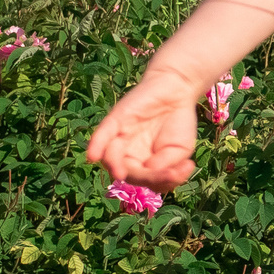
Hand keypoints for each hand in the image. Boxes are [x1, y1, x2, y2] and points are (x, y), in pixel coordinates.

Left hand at [85, 66, 202, 191]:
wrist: (177, 92)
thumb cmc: (179, 124)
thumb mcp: (180, 150)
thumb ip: (166, 164)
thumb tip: (150, 170)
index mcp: (143, 166)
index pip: (146, 181)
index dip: (161, 181)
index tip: (180, 172)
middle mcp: (127, 156)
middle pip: (129, 174)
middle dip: (148, 177)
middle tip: (171, 172)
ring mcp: (118, 139)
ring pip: (111, 159)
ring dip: (119, 166)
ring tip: (133, 169)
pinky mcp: (114, 121)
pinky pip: (101, 136)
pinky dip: (96, 146)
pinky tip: (93, 156)